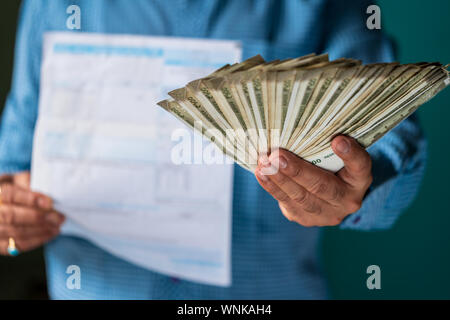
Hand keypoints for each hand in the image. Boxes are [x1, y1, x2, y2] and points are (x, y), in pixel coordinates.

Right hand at [0, 172, 64, 254]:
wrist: (8, 204)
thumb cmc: (18, 189)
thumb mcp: (21, 180)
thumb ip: (29, 183)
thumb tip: (47, 197)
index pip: (9, 195)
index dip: (30, 199)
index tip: (50, 202)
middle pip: (10, 216)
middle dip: (37, 217)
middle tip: (58, 217)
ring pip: (14, 233)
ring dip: (40, 230)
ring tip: (57, 226)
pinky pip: (17, 246)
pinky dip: (36, 240)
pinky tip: (50, 233)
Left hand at [255, 136, 372, 226]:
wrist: (328, 196)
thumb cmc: (332, 165)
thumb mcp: (337, 155)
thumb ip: (326, 145)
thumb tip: (301, 125)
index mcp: (360, 180)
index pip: (360, 166)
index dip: (350, 154)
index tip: (338, 140)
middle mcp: (348, 200)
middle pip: (322, 186)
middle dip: (297, 170)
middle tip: (277, 155)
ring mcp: (327, 214)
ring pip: (301, 197)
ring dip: (279, 179)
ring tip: (264, 163)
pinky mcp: (306, 219)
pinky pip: (287, 203)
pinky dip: (272, 187)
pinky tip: (261, 174)